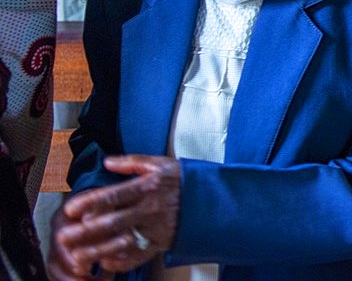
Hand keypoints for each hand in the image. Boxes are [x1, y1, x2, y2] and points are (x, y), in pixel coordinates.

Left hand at [52, 155, 179, 274]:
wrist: (214, 200)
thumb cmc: (185, 181)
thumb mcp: (162, 163)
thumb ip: (133, 161)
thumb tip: (108, 161)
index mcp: (149, 187)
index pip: (114, 195)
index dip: (90, 202)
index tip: (71, 209)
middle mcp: (151, 209)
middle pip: (113, 222)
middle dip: (85, 231)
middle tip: (65, 236)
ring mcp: (156, 228)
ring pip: (122, 242)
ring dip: (98, 250)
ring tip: (77, 256)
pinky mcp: (162, 243)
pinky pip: (138, 256)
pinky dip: (120, 262)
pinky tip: (104, 262)